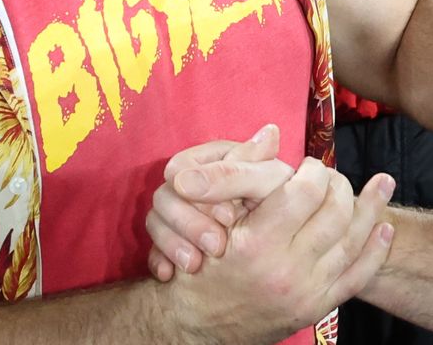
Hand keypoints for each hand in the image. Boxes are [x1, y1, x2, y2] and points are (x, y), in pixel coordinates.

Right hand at [146, 124, 292, 277]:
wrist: (273, 264)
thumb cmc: (281, 213)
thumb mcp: (266, 187)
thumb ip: (238, 171)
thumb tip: (198, 169)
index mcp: (218, 157)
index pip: (184, 165)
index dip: (202, 189)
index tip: (229, 217)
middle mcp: (196, 179)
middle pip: (166, 192)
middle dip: (188, 222)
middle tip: (217, 246)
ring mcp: (181, 208)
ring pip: (154, 218)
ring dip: (172, 243)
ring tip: (195, 265)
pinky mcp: (172, 236)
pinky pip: (151, 246)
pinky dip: (159, 261)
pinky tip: (171, 274)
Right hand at [158, 151, 396, 344]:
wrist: (196, 325)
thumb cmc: (198, 265)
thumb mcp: (205, 217)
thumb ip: (238, 172)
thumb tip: (272, 132)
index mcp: (255, 243)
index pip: (305, 191)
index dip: (312, 171)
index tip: (307, 166)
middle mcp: (284, 270)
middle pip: (335, 213)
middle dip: (339, 185)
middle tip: (331, 177)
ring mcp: (305, 293)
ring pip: (353, 242)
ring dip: (371, 208)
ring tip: (383, 183)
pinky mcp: (316, 308)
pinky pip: (358, 277)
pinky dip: (375, 250)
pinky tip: (384, 228)